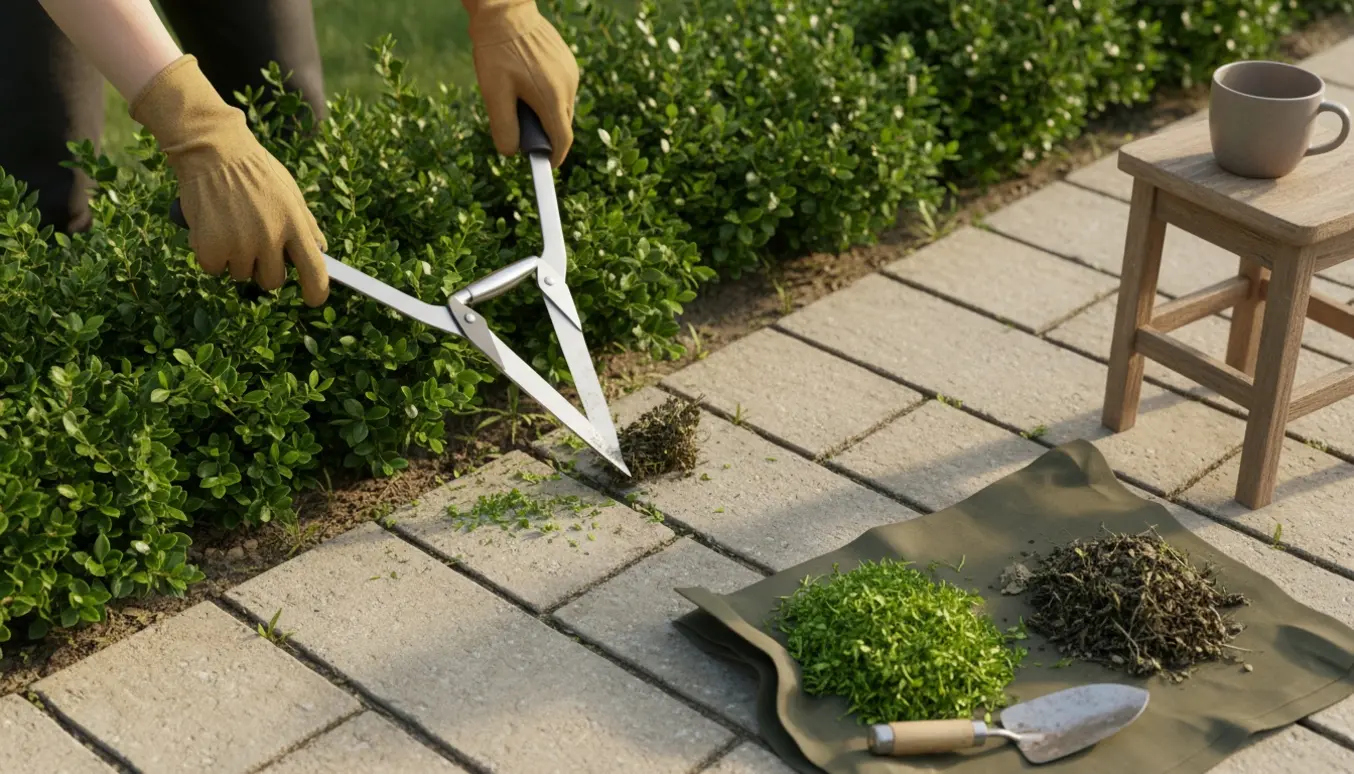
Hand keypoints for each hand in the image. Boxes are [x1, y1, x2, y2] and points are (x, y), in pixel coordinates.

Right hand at [131, 55, 329, 305]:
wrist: (211, 150)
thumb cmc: (254, 171)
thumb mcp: (290, 192)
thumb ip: (306, 224)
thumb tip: (321, 252)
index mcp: (294, 224)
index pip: (315, 271)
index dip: (317, 291)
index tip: (315, 299)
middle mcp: (269, 239)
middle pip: (273, 281)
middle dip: (266, 269)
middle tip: (255, 244)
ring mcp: (239, 246)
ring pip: (242, 275)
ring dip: (237, 259)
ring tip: (230, 226)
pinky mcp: (210, 249)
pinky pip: (215, 269)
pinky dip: (211, 255)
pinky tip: (212, 229)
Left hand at [464, 0, 579, 166]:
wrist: (505, 11)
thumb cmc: (496, 51)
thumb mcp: (494, 92)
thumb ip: (504, 127)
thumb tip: (511, 153)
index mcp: (552, 98)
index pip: (562, 140)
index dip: (554, 158)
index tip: (545, 167)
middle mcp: (568, 87)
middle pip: (562, 124)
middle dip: (545, 133)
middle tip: (520, 126)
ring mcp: (571, 72)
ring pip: (562, 106)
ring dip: (545, 111)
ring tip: (520, 97)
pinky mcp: (568, 61)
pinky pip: (562, 88)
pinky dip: (548, 94)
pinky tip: (527, 80)